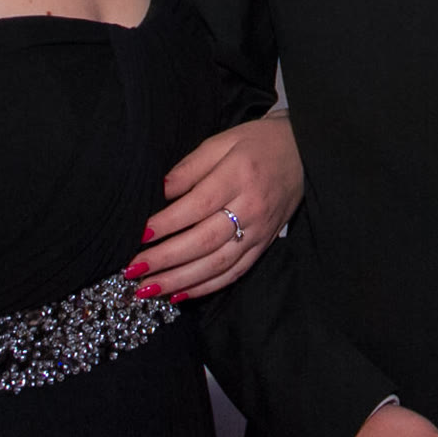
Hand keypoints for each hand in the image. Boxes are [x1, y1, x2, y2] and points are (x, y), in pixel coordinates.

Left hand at [129, 113, 301, 301]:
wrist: (304, 153)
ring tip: (149, 289)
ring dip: (181, 280)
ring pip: (218, 264)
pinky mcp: (264, 245)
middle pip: (205, 240)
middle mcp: (252, 207)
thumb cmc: (257, 144)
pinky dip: (206, 287)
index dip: (168, 223)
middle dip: (166, 259)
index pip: (198, 205)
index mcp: (239, 175)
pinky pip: (234, 272)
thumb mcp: (222, 142)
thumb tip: (161, 191)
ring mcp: (259, 230)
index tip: (141, 234)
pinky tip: (180, 294)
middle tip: (133, 270)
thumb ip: (190, 166)